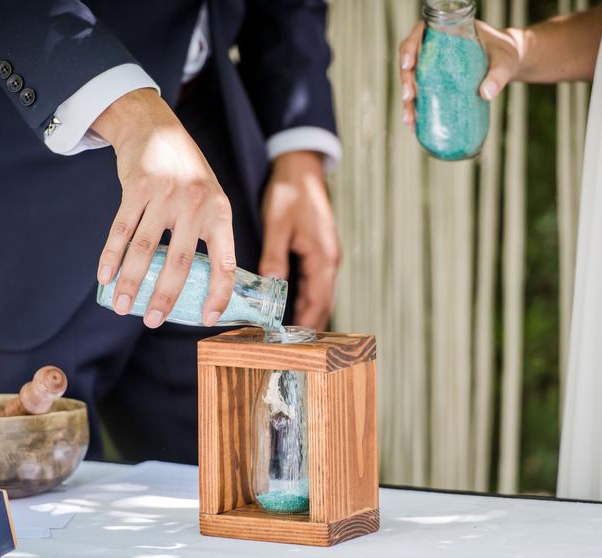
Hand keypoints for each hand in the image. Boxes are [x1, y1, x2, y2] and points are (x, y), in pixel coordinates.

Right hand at [92, 88, 235, 327]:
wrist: (156, 127)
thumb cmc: (187, 174)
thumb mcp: (210, 199)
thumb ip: (208, 234)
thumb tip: (203, 286)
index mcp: (220, 213)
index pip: (225, 263)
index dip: (218, 294)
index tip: (208, 318)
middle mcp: (195, 204)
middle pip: (180, 262)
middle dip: (165, 297)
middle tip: (153, 322)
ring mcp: (165, 194)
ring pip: (145, 249)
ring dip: (131, 283)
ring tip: (123, 307)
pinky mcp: (136, 187)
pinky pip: (121, 229)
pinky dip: (111, 256)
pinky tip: (104, 277)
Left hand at [258, 151, 339, 330]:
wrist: (302, 167)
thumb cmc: (290, 192)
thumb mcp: (278, 225)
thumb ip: (275, 257)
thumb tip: (272, 286)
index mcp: (322, 257)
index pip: (318, 300)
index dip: (307, 321)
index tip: (294, 340)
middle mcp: (329, 259)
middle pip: (323, 301)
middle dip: (310, 323)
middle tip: (292, 345)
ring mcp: (327, 255)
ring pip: (321, 293)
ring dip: (310, 312)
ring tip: (292, 334)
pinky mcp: (320, 250)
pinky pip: (316, 281)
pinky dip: (308, 297)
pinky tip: (294, 306)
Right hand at [399, 20, 525, 127]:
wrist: (506, 63)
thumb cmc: (504, 54)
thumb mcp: (503, 61)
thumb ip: (497, 75)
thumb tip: (486, 94)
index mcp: (443, 32)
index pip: (417, 37)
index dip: (408, 50)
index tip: (408, 65)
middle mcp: (433, 49)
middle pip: (410, 62)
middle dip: (406, 81)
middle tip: (409, 96)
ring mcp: (433, 68)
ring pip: (412, 82)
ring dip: (408, 101)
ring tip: (410, 120)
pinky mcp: (437, 84)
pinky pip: (422, 95)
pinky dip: (417, 110)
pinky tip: (415, 125)